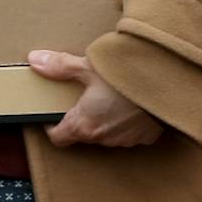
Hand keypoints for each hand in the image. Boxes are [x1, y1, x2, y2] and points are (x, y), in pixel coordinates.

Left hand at [29, 50, 163, 147]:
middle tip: (82, 96)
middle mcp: (103, 138)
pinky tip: (129, 103)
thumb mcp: (89, 66)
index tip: (51, 114)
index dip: (51, 126)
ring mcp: (125, 140)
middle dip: (79, 118)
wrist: (167, 80)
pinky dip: (124, 121)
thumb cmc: (126, 74)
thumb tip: (34, 61)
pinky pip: (128, 133)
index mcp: (84, 124)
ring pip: (105, 134)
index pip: (58, 138)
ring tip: (108, 97)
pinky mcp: (145, 137)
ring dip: (103, 120)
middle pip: (82, 134)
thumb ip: (60, 66)